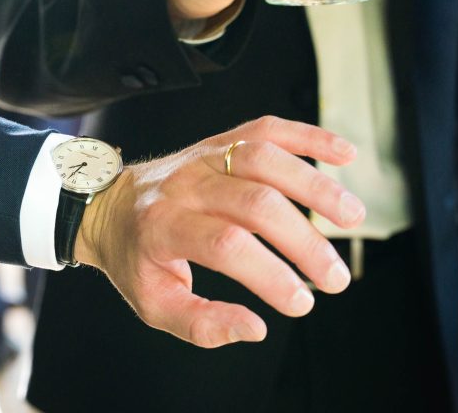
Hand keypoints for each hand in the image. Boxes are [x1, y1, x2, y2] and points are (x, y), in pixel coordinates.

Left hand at [74, 116, 364, 347]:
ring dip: (315, 186)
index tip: (300, 302)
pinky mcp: (218, 141)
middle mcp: (183, 184)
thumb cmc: (134, 258)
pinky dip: (307, 137)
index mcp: (162, 226)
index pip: (225, 245)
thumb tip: (255, 328)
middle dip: (304, 242)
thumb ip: (200, 324)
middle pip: (255, 202)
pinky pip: (265, 128)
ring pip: (265, 158)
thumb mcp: (152, 303)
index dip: (269, 275)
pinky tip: (344, 154)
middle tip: (334, 278)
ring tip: (351, 217)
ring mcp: (202, 156)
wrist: (106, 206)